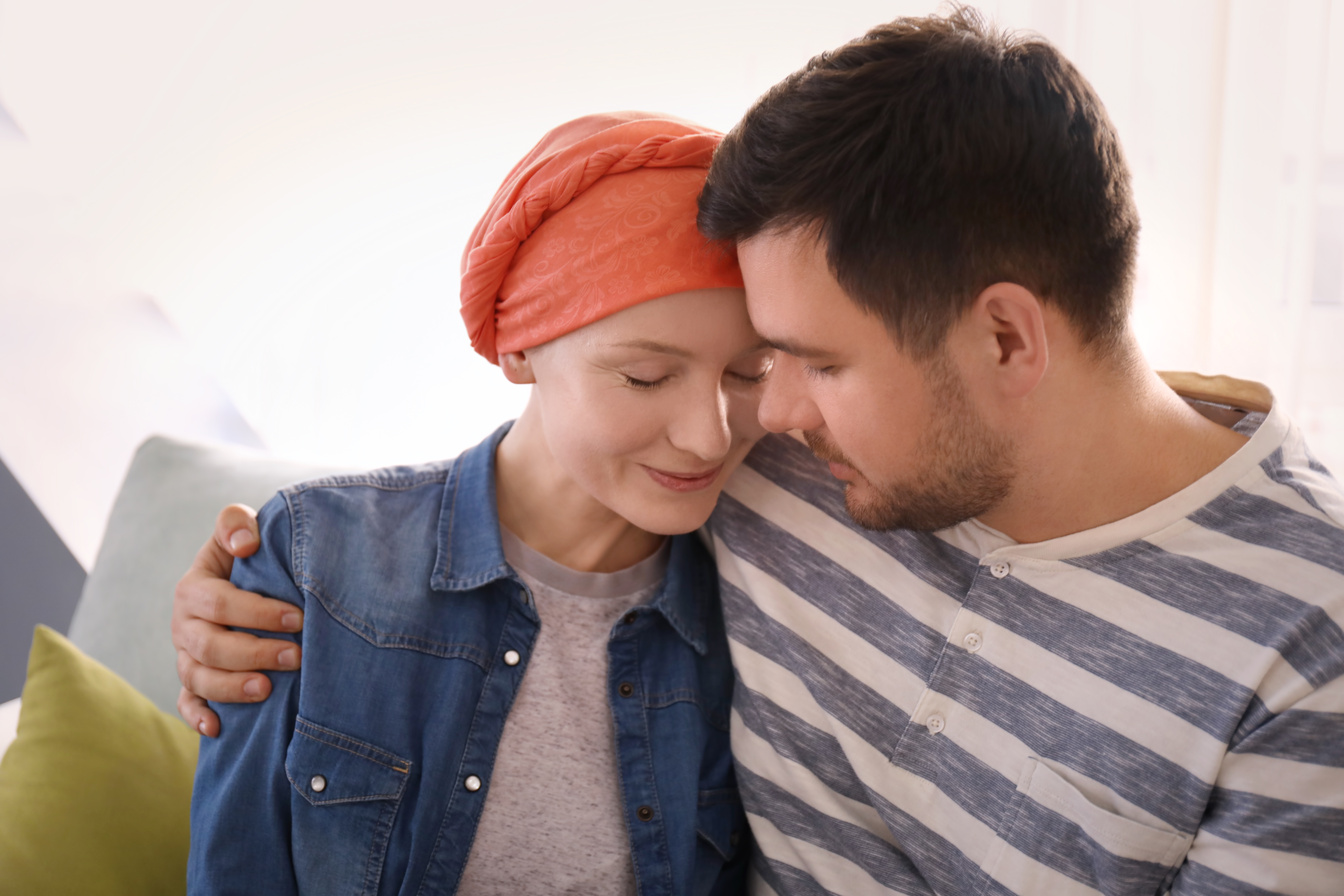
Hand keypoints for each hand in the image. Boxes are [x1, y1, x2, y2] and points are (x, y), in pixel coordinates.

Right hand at [172, 504, 302, 736]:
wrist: (244, 581)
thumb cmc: (249, 556)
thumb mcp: (240, 531)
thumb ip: (236, 523)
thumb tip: (246, 543)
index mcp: (194, 589)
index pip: (219, 602)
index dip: (256, 611)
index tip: (298, 616)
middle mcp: (185, 625)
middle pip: (209, 646)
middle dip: (253, 653)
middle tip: (295, 656)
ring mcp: (186, 655)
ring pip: (198, 678)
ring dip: (231, 688)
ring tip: (268, 690)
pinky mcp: (193, 680)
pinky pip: (187, 702)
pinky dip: (197, 717)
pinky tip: (218, 728)